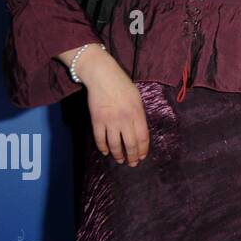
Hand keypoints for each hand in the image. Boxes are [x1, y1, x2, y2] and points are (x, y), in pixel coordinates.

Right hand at [72, 48, 148, 165]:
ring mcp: (110, 121)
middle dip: (133, 156)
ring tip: (120, 160)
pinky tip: (106, 152)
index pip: (143, 137)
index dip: (143, 149)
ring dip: (118, 155)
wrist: (103, 77)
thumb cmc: (122, 85)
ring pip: (115, 145)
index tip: (142, 156)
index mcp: (137, 114)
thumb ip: (138, 115)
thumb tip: (138, 131)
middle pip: (131, 144)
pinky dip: (103, 148)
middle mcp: (125, 120)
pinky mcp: (97, 121)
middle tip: (132, 164)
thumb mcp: (137, 99)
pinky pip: (100, 139)